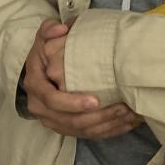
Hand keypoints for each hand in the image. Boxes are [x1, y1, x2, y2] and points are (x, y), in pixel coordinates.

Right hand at [22, 20, 140, 139]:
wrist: (39, 72)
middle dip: (98, 117)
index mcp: (36, 85)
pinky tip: (127, 124)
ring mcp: (52, 121)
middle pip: (70, 121)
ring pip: (81, 131)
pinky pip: (88, 135)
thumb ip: (49, 30)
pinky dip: (109, 131)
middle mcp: (40, 108)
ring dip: (107, 125)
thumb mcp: (43, 38)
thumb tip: (61, 29)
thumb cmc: (45, 54)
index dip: (72, 103)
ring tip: (129, 115)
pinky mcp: (65, 129)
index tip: (95, 100)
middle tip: (122, 108)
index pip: (52, 99)